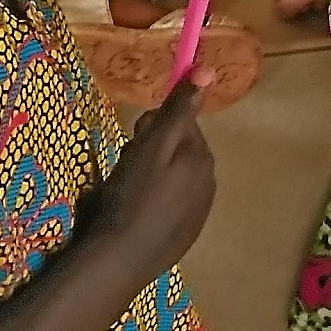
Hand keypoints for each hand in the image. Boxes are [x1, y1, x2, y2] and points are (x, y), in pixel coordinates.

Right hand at [89, 78, 216, 269]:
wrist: (121, 260)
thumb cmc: (133, 195)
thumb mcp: (153, 145)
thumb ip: (180, 109)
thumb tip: (209, 70)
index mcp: (203, 156)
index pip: (182, 123)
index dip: (154, 125)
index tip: (134, 136)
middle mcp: (209, 181)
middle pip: (179, 150)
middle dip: (154, 150)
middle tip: (126, 167)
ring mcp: (199, 211)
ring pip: (175, 177)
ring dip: (154, 175)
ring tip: (127, 191)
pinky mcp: (186, 234)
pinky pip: (172, 203)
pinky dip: (156, 201)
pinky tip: (137, 212)